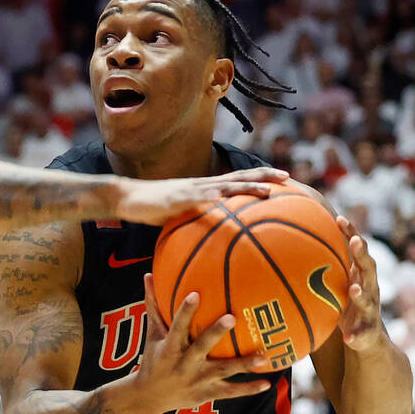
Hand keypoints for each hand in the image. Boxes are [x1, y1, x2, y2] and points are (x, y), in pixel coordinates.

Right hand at [112, 168, 287, 225]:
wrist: (126, 198)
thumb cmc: (151, 209)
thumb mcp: (179, 216)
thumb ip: (196, 222)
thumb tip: (211, 238)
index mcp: (205, 188)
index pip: (237, 179)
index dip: (260, 177)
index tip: (284, 180)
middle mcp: (202, 185)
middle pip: (238, 176)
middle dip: (264, 176)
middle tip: (289, 177)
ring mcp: (191, 189)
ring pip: (225, 185)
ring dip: (248, 187)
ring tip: (269, 191)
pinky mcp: (177, 198)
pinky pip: (200, 200)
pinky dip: (215, 201)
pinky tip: (228, 204)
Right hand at [133, 274, 270, 413]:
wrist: (149, 398)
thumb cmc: (154, 359)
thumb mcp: (152, 334)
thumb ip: (154, 305)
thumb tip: (148, 274)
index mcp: (169, 347)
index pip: (177, 326)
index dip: (185, 311)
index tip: (195, 293)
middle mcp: (184, 364)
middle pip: (201, 346)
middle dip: (215, 333)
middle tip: (232, 317)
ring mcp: (197, 380)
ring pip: (222, 371)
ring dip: (243, 364)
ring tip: (263, 356)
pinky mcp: (207, 393)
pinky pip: (230, 391)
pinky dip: (248, 388)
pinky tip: (267, 383)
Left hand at [335, 216, 385, 351]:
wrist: (368, 341)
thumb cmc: (348, 306)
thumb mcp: (339, 285)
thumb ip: (327, 267)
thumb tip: (296, 243)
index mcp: (361, 277)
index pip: (358, 252)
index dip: (352, 234)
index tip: (339, 218)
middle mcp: (370, 291)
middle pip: (369, 269)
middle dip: (363, 255)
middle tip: (356, 242)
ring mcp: (370, 312)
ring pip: (368, 301)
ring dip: (361, 294)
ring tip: (353, 290)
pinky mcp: (368, 333)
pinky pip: (362, 334)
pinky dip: (356, 335)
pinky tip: (348, 338)